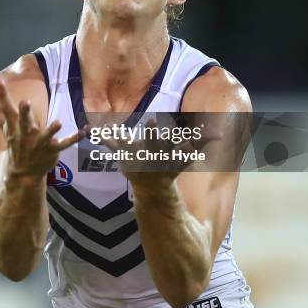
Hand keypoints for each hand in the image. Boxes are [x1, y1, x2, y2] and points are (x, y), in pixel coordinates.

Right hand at [0, 80, 83, 183]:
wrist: (21, 173)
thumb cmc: (15, 143)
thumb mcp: (5, 125)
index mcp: (15, 127)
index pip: (6, 109)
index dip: (2, 96)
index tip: (0, 82)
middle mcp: (26, 134)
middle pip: (24, 122)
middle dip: (24, 113)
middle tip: (25, 102)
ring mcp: (39, 144)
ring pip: (46, 136)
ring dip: (52, 130)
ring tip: (58, 122)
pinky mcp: (52, 150)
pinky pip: (65, 143)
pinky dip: (74, 138)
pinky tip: (85, 131)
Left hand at [101, 115, 221, 189]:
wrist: (152, 187)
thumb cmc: (170, 168)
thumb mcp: (185, 158)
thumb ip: (201, 143)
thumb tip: (220, 135)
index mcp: (159, 153)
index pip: (158, 142)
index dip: (154, 133)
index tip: (150, 120)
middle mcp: (145, 154)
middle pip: (144, 142)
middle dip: (145, 134)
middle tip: (144, 121)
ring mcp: (131, 155)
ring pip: (120, 143)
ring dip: (110, 135)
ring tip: (97, 127)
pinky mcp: (120, 153)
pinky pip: (108, 143)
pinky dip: (99, 135)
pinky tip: (87, 127)